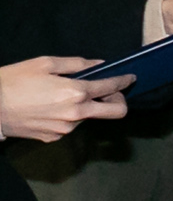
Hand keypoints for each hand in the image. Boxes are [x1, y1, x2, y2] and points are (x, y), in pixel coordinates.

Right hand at [0, 58, 128, 142]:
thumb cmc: (13, 81)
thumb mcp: (44, 63)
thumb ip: (76, 64)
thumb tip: (99, 64)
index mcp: (76, 93)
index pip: (112, 88)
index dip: (124, 81)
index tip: (130, 78)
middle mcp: (76, 114)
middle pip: (116, 112)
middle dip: (118, 101)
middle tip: (109, 92)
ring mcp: (66, 129)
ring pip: (89, 118)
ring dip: (86, 107)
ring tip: (64, 96)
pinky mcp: (54, 137)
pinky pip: (70, 126)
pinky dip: (68, 116)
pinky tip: (50, 108)